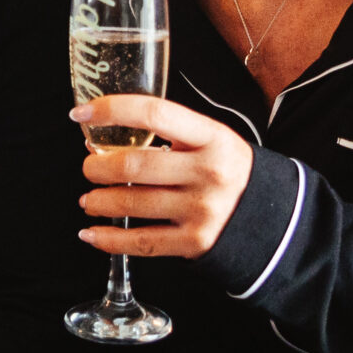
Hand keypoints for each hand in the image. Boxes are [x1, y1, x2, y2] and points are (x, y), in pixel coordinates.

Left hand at [73, 94, 256, 257]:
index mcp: (212, 137)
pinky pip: (141, 242)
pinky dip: (109, 240)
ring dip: (98, 201)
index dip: (111, 111)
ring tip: (89, 200)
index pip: (153, 114)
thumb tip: (103, 140)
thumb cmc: (227, 170)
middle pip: (135, 165)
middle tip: (88, 168)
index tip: (81, 115)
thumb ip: (167, 134)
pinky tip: (91, 234)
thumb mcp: (210, 140)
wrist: (271, 214)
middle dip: (97, 167)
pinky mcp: (195, 242)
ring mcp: (203, 209)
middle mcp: (209, 172)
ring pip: (132, 203)